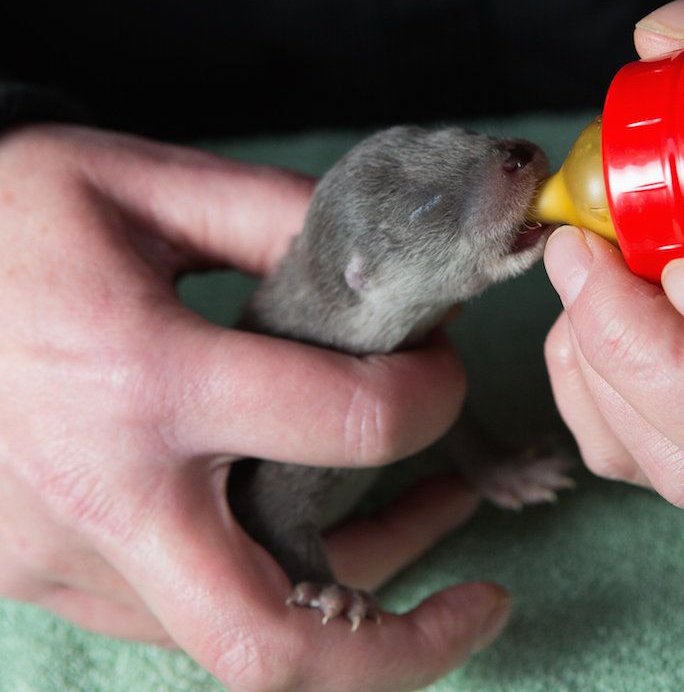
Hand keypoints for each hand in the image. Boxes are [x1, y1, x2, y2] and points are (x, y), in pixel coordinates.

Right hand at [0, 125, 509, 690]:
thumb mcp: (140, 186)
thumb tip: (401, 265)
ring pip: (239, 637)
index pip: (344, 422)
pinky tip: (320, 531)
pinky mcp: (46, 576)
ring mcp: (66, 556)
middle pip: (271, 641)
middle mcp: (104, 495)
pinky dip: (272, 585)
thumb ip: (279, 219)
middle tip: (486, 603)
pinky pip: (184, 612)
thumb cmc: (4, 223)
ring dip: (356, 603)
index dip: (432, 396)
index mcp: (140, 379)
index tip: (441, 368)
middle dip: (406, 647)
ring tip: (430, 523)